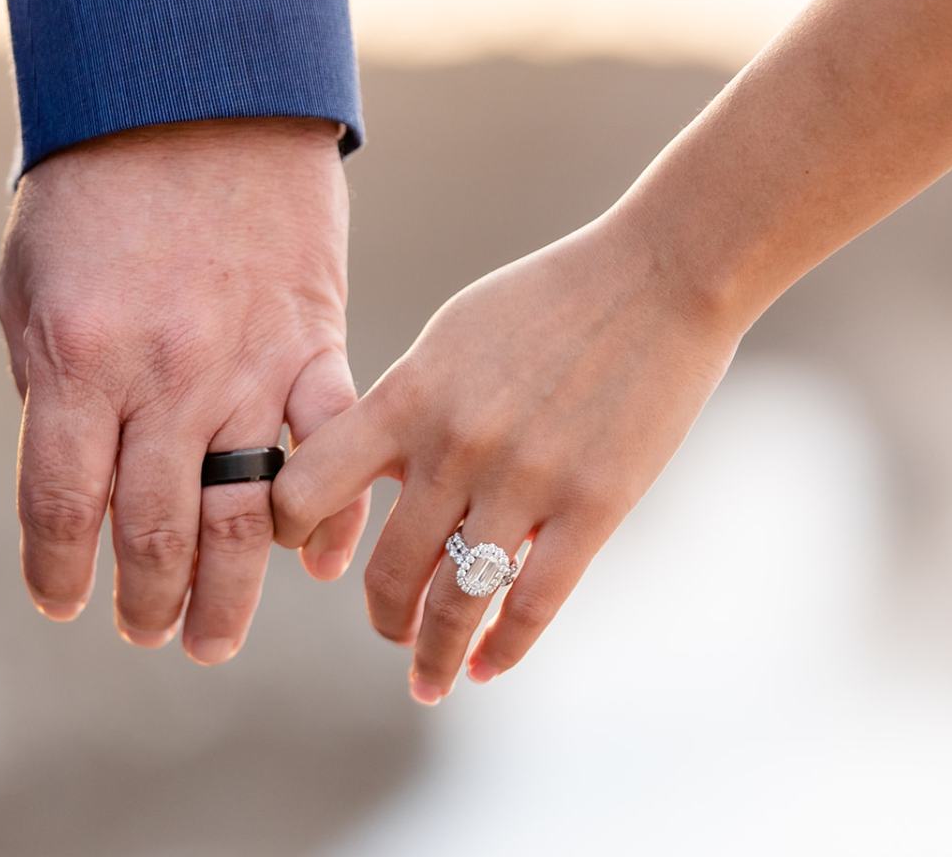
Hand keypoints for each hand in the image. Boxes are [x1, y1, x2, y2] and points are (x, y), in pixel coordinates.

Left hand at [0, 118, 369, 663]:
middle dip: (148, 602)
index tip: (63, 603)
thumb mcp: (30, 284)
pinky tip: (321, 564)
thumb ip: (48, 388)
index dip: (57, 570)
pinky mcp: (314, 343)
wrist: (197, 97)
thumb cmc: (93, 189)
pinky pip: (332, 447)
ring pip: (244, 513)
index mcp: (77, 361)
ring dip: (227, 592)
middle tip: (147, 636)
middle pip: (158, 529)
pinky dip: (330, 512)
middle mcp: (166, 378)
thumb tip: (82, 485)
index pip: (62, 506)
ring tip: (212, 641)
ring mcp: (249, 365)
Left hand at [272, 209, 743, 701]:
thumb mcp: (453, 335)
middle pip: (388, 568)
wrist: (661, 275)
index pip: (308, 487)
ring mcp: (524, 481)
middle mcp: (454, 445)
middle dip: (384, 616)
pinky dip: (505, 649)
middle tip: (392, 631)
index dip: (291, 532)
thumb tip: (371, 471)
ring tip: (432, 676)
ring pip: (456, 602)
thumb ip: (407, 403)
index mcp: (409, 395)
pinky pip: (533, 604)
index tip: (310, 556)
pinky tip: (491, 667)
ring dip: (436, 654)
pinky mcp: (593, 508)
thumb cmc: (552, 299)